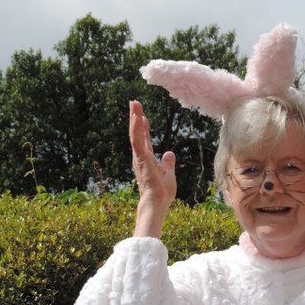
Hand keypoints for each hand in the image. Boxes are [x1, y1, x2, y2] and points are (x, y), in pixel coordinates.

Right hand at [130, 100, 175, 236]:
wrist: (157, 202)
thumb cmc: (162, 192)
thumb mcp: (168, 173)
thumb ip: (168, 163)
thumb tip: (169, 153)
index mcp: (147, 159)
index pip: (144, 140)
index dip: (143, 128)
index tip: (143, 116)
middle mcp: (140, 156)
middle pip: (137, 133)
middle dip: (135, 117)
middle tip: (134, 103)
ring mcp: (139, 157)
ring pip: (135, 133)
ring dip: (135, 118)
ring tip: (134, 103)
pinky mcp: (141, 158)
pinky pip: (137, 140)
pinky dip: (137, 128)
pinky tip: (138, 117)